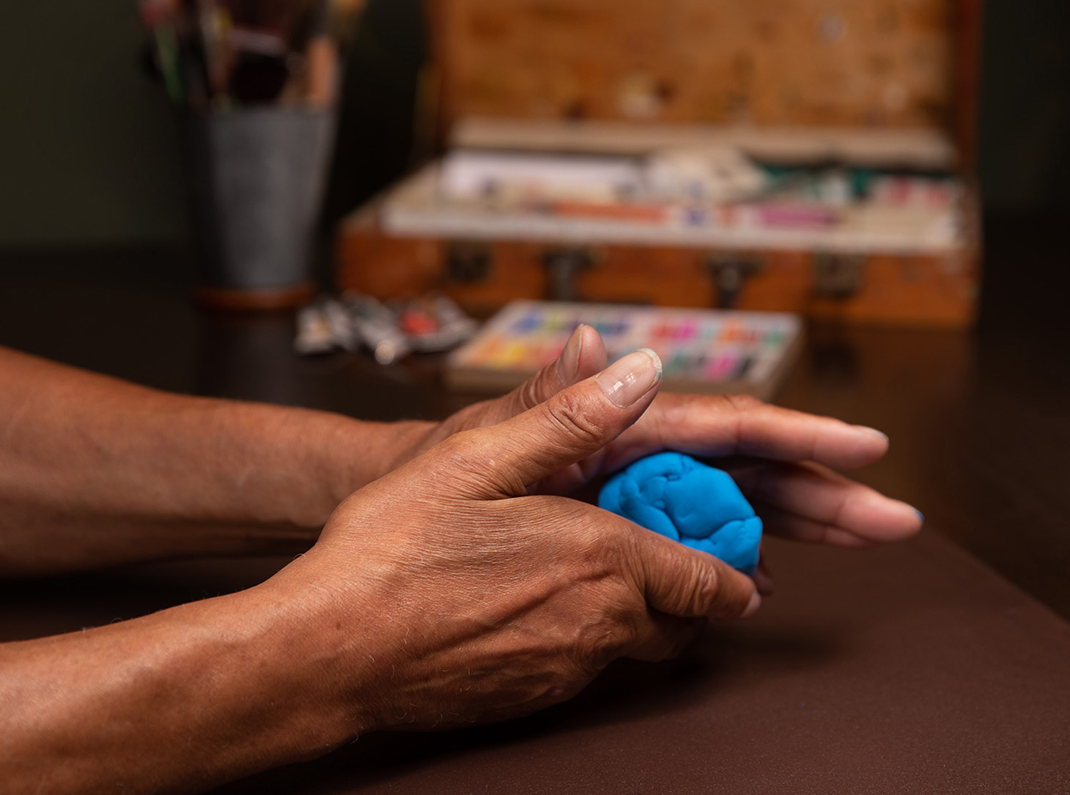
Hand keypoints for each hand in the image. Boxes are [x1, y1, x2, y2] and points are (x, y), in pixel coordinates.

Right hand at [264, 348, 759, 730]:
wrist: (329, 653)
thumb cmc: (391, 552)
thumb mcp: (478, 457)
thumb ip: (571, 416)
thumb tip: (641, 370)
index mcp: (601, 557)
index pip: (707, 580)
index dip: (731, 571)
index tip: (739, 560)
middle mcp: (598, 623)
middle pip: (684, 622)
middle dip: (692, 594)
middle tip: (675, 557)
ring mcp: (566, 669)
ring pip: (634, 645)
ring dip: (638, 613)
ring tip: (599, 570)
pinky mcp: (532, 698)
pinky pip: (586, 666)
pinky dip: (587, 635)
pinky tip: (539, 601)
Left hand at [420, 326, 922, 556]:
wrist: (398, 522)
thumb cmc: (438, 472)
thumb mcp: (487, 438)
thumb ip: (553, 399)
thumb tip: (614, 350)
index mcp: (619, 424)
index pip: (725, 427)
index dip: (802, 438)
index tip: (864, 448)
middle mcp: (637, 453)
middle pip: (751, 470)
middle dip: (827, 492)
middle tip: (894, 520)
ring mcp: (632, 493)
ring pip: (735, 505)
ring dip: (800, 522)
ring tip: (862, 538)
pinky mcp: (619, 532)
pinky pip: (691, 542)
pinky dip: (735, 559)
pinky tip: (764, 580)